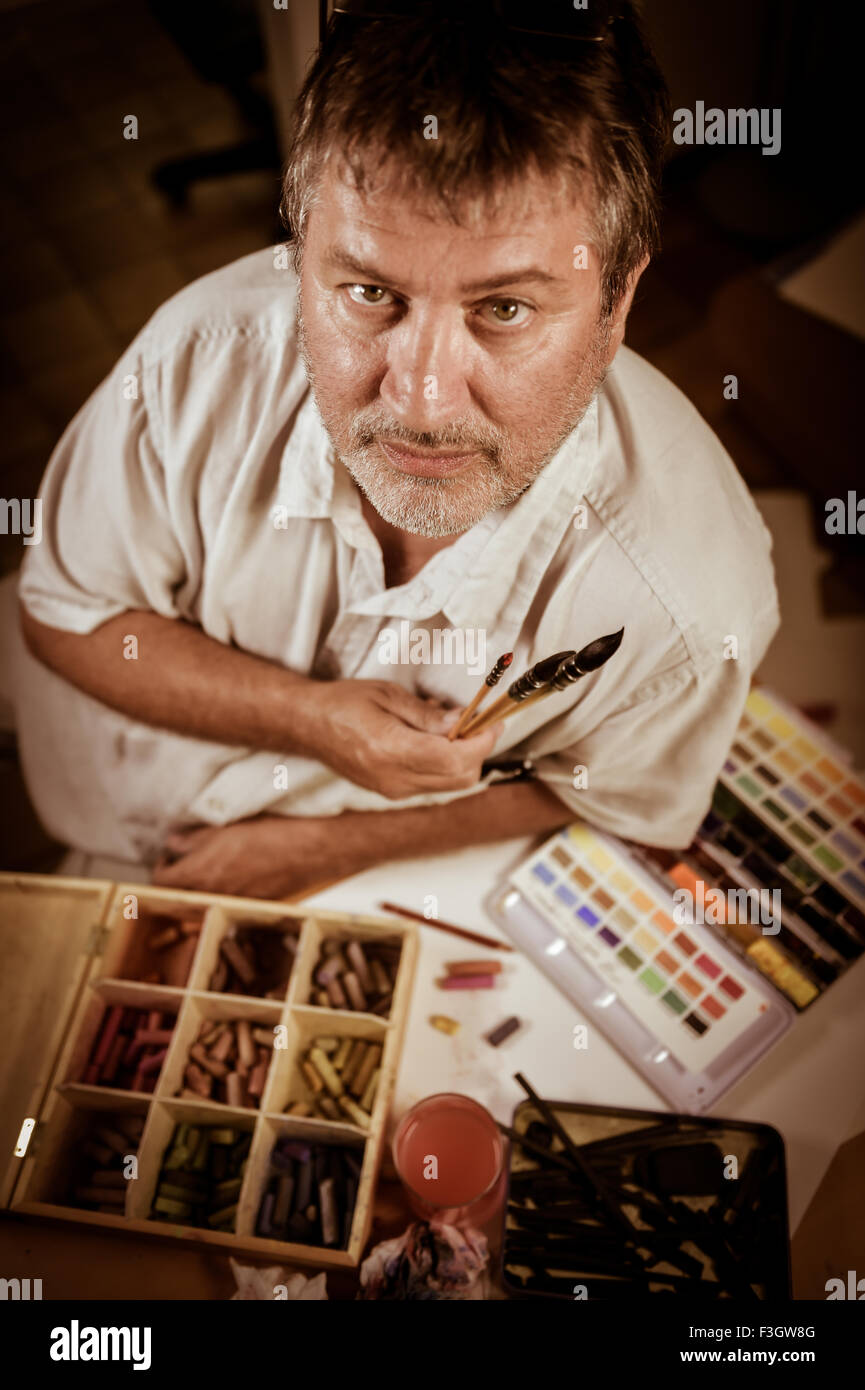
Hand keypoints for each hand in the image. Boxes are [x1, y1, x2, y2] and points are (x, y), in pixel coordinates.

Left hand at [152, 815, 343, 898]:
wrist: (311, 850)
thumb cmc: (270, 834)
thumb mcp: (224, 828)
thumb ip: (193, 839)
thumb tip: (174, 843)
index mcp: (199, 875)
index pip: (161, 881)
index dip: (161, 866)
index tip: (170, 855)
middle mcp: (214, 896)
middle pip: (180, 896)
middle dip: (179, 880)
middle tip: (187, 860)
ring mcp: (235, 903)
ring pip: (204, 900)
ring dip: (202, 886)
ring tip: (213, 865)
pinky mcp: (255, 905)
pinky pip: (229, 901)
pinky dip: (226, 890)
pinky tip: (239, 872)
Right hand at [307, 679, 502, 799]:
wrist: (308, 725)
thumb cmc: (344, 703)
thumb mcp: (388, 696)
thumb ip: (428, 715)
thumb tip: (462, 723)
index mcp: (391, 750)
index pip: (455, 758)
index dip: (482, 742)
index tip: (493, 722)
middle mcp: (394, 779)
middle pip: (460, 778)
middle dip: (477, 751)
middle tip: (479, 723)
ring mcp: (393, 790)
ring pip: (450, 785)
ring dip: (462, 758)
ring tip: (450, 727)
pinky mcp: (392, 792)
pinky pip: (433, 784)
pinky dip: (444, 764)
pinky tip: (432, 739)